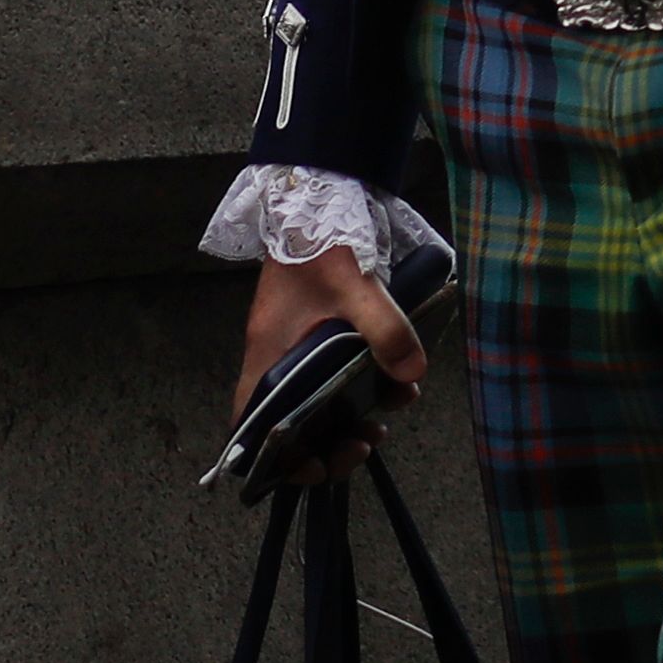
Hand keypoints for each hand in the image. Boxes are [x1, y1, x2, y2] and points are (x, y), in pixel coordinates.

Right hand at [231, 243, 427, 483]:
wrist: (318, 198)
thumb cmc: (323, 244)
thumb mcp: (357, 288)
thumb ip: (386, 329)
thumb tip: (411, 374)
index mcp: (268, 357)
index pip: (251, 429)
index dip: (277, 460)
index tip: (315, 465)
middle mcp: (275, 359)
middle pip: (290, 427)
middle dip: (328, 446)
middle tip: (363, 445)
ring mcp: (295, 347)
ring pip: (317, 404)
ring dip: (349, 420)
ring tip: (385, 420)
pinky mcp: (316, 335)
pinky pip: (334, 378)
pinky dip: (361, 389)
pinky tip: (396, 384)